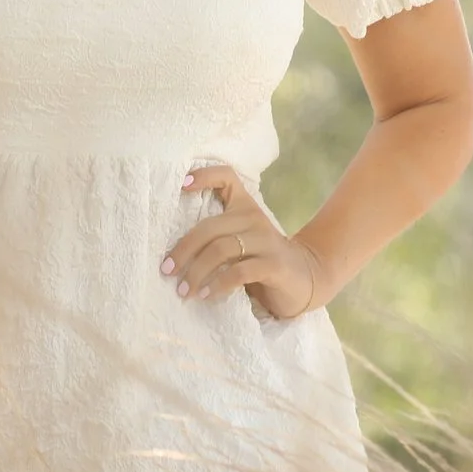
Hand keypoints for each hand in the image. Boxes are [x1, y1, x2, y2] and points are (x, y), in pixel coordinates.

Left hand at [161, 165, 326, 322]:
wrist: (306, 279)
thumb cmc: (262, 260)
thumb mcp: (240, 241)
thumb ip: (217, 237)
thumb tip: (173, 252)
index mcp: (245, 207)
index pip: (227, 177)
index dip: (204, 176)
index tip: (181, 185)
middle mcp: (254, 219)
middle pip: (210, 227)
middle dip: (183, 249)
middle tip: (167, 270)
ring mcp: (266, 241)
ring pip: (221, 250)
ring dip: (197, 272)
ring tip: (183, 290)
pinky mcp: (274, 265)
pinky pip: (239, 272)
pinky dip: (218, 284)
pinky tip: (207, 295)